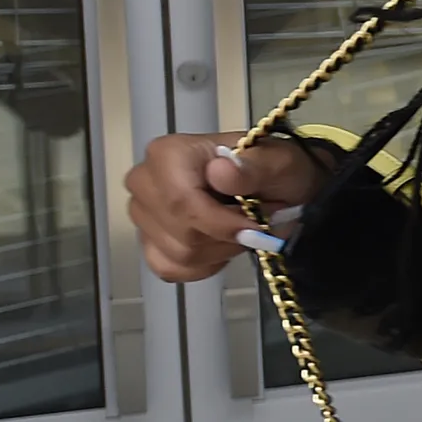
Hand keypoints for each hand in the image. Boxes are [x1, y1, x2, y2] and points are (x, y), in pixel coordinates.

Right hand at [124, 132, 331, 281]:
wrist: (274, 186)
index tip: (254, 228)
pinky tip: (221, 246)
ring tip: (240, 230)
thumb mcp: (278, 162)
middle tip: (254, 224)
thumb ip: (253, 168)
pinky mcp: (148, 240)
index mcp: (169, 153)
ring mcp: (142, 213)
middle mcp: (145, 181)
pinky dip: (204, 265)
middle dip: (226, 237)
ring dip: (221, 251)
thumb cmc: (272, 170)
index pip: (181, 202)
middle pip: (181, 233)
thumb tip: (221, 172)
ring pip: (179, 254)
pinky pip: (170, 268)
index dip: (221, 223)